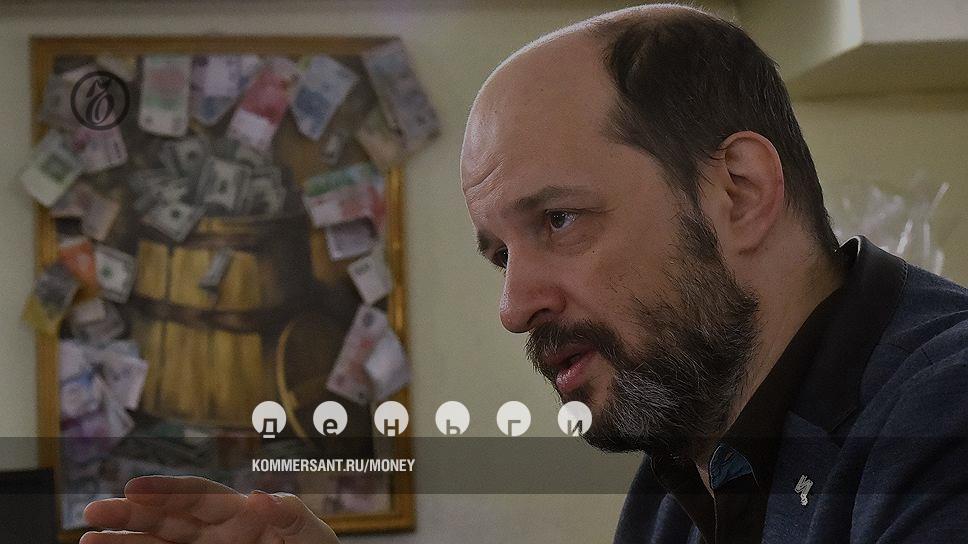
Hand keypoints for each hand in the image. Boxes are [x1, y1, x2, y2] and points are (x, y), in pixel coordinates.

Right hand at [81, 475, 339, 543]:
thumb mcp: (311, 533)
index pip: (198, 496)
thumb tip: (260, 498)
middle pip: (167, 519)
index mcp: (241, 514)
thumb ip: (290, 514)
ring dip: (123, 543)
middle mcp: (216, 535)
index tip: (134, 487)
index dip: (166, 489)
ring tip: (86, 541)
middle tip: (92, 510)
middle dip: (130, 514)